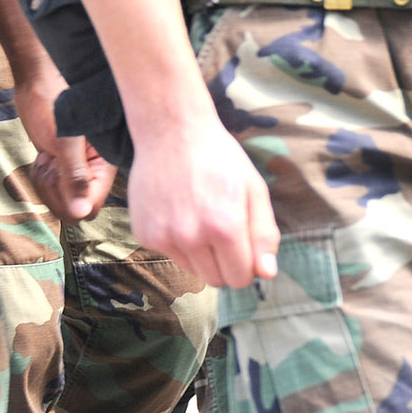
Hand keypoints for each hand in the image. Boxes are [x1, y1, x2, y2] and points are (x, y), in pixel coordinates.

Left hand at [13, 67, 110, 221]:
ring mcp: (77, 170)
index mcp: (105, 163)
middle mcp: (95, 170)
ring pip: (59, 200)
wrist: (37, 81)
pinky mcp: (62, 167)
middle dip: (56, 189)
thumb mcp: (65, 141)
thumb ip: (75, 177)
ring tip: (48, 155)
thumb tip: (82, 212)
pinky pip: (49, 189)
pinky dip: (40, 176)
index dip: (71, 200)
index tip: (60, 175)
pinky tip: (44, 156)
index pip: (91, 206)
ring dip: (46, 181)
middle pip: (74, 208)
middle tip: (52, 162)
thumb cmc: (53, 101)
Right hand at [127, 111, 278, 287]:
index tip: (244, 248)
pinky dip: (177, 242)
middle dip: (225, 264)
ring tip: (199, 218)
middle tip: (223, 232)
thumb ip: (264, 234)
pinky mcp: (144, 234)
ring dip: (201, 255)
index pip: (240, 278)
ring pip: (192, 271)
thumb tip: (266, 274)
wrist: (171, 132)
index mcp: (224, 227)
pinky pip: (170, 255)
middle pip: (215, 280)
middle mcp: (191, 237)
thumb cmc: (218, 158)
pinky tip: (178, 212)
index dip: (247, 266)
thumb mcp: (254, 190)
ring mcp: (163, 237)